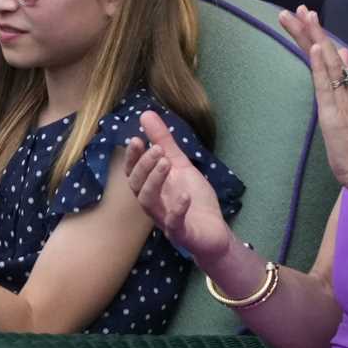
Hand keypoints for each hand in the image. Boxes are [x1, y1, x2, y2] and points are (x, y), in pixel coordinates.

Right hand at [125, 111, 232, 264]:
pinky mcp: (182, 233)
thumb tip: (146, 114)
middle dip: (144, 167)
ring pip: (148, 203)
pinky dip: (177, 209)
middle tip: (158, 150)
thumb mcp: (181, 165)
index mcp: (152, 188)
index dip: (132, 158)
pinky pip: (174, 224)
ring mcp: (166, 219)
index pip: (134, 173)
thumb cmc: (194, 198)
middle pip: (137, 187)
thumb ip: (164, 142)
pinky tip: (184, 195)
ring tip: (166, 163)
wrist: (215, 231)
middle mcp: (154, 204)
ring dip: (155, 182)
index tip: (137, 139)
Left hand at [278, 6, 347, 190]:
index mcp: (345, 87)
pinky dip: (320, 66)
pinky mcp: (335, 114)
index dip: (314, 34)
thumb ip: (341, 80)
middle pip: (325, 52)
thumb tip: (341, 53)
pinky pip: (326, 86)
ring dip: (314, 38)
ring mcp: (340, 99)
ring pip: (326, 63)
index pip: (326, 56)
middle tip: (296, 8)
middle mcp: (344, 88)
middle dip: (310, 29)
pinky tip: (314, 49)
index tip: (304, 13)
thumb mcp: (345, 107)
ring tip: (304, 16)